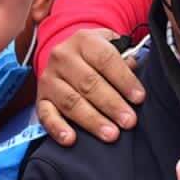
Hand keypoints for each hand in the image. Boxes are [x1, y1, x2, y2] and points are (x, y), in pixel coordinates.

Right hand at [35, 28, 144, 145]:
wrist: (68, 55)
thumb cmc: (97, 56)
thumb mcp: (112, 46)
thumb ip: (125, 59)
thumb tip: (133, 79)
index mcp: (84, 40)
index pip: (105, 59)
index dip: (124, 80)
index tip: (139, 98)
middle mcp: (62, 56)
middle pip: (88, 83)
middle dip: (111, 104)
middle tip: (129, 121)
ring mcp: (49, 78)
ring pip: (71, 101)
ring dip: (92, 120)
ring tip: (111, 134)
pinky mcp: (41, 97)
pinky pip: (46, 115)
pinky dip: (57, 128)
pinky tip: (71, 139)